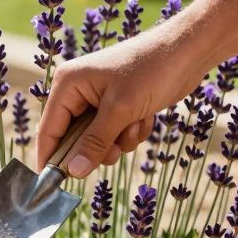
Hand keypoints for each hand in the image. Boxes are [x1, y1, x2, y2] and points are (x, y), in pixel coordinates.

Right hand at [36, 28, 211, 177]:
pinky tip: (145, 117)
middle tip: (115, 150)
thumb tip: (73, 172)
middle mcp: (78, 92)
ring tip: (135, 124)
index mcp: (68, 84)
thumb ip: (94, 143)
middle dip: (98, 147)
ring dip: (119, 141)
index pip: (49, 129)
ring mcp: (97, 99)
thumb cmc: (152, 70)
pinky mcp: (117, 106)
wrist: (189, 51)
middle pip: (73, 139)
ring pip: (96, 141)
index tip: (53, 186)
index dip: (51, 158)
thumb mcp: (120, 110)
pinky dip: (130, 132)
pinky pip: (114, 135)